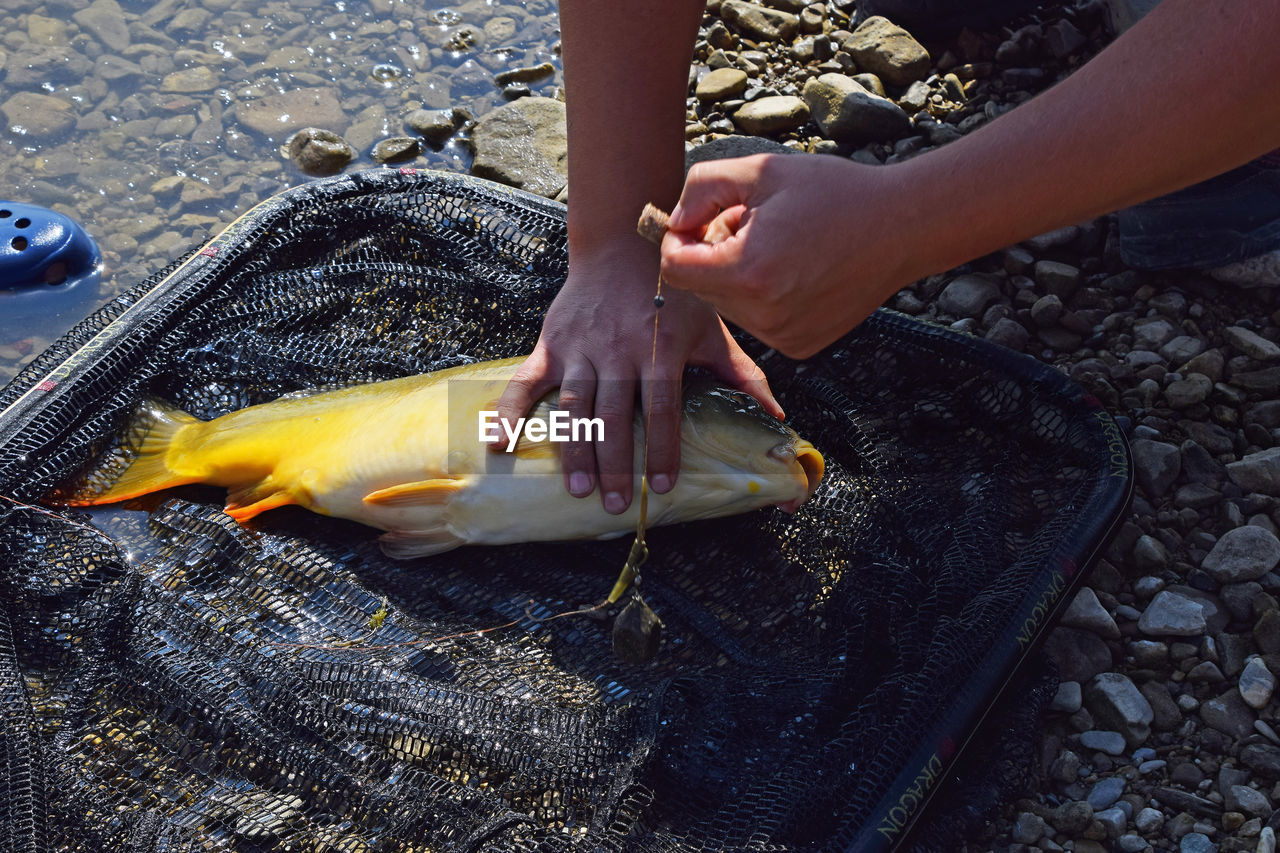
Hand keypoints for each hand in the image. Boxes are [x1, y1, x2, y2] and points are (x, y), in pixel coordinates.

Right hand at [495, 242, 781, 513]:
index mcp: (660, 349)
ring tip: (578, 489)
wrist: (623, 243)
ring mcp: (581, 349)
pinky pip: (526, 383)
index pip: (663, 407)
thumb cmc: (673, 292)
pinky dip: (510, 413)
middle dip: (617, 463)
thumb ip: (743, 375)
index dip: (663, 448)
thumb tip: (779, 418)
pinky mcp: (552, 344)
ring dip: (576, 450)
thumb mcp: (713, 328)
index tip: (664, 485)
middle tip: (617, 503)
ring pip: (576, 406)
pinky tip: (500, 445)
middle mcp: (618, 351)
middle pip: (617, 415)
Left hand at [660, 153, 916, 358]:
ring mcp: (783, 336)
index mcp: (749, 271)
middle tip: (750, 224)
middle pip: (700, 288)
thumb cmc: (835, 193)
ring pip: (728, 306)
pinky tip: (796, 270)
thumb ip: (702, 190)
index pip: (674, 268)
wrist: (903, 227)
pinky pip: (758, 321)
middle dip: (711, 255)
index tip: (704, 219)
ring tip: (777, 245)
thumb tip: (673, 222)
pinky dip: (763, 297)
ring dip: (737, 276)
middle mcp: (763, 314)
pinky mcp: (800, 346)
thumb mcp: (761, 172)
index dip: (679, 239)